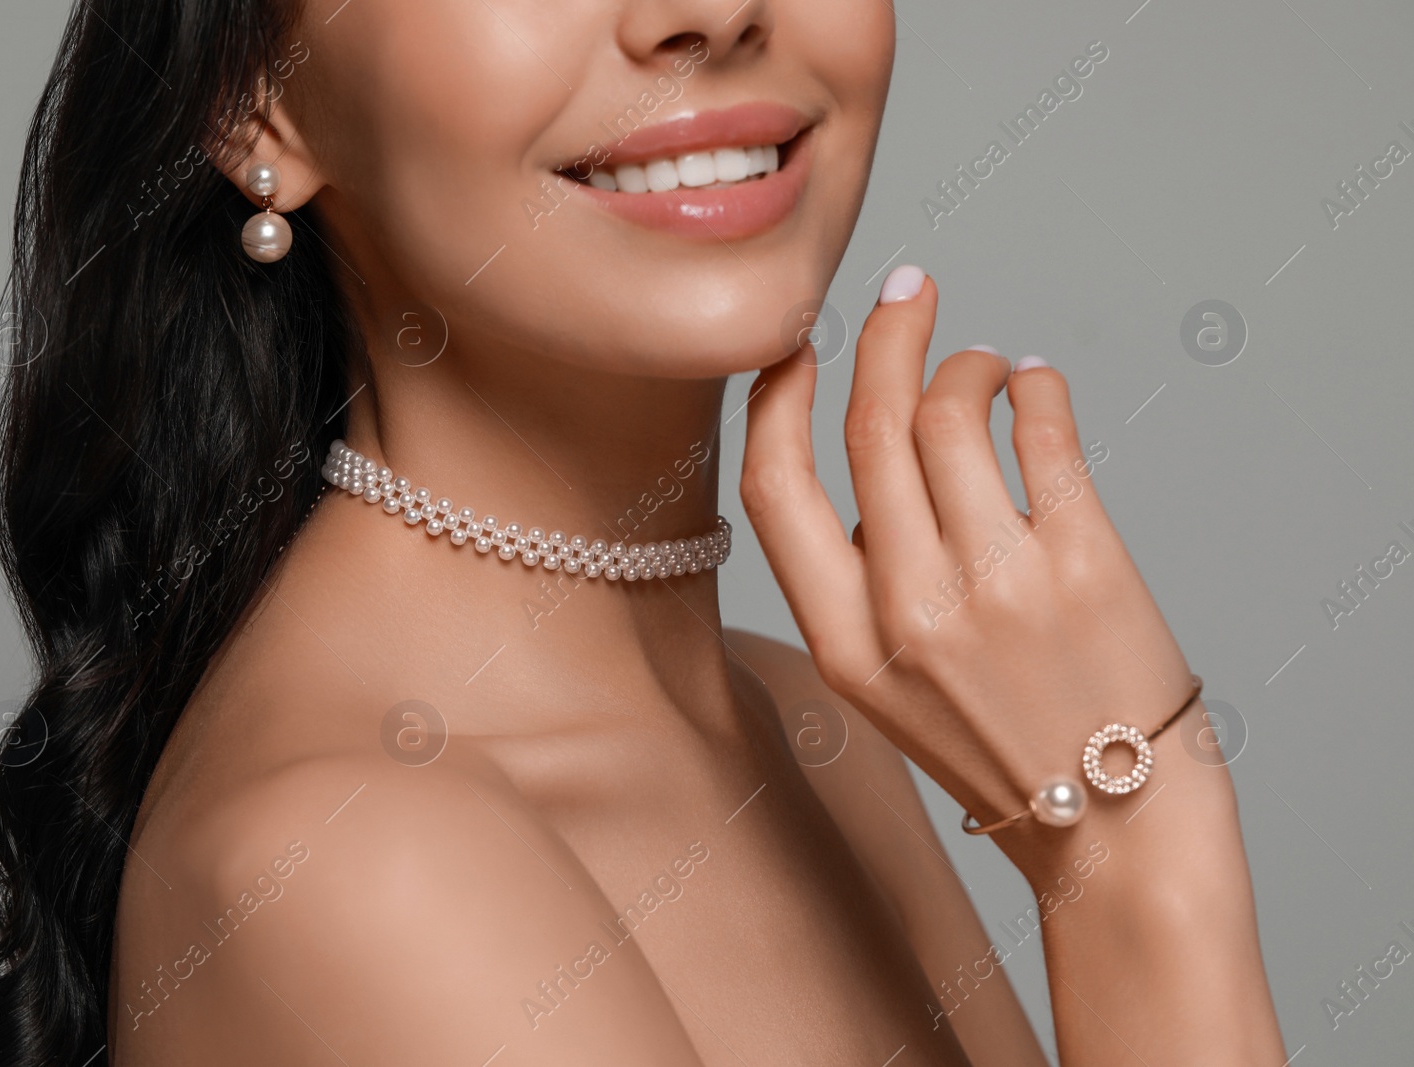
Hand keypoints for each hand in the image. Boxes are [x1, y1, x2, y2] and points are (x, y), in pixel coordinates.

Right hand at [741, 266, 1195, 866]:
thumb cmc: (997, 746)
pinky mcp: (1084, 563)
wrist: (1113, 826)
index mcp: (844, 645)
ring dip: (966, 363)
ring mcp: (999, 585)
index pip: (776, 489)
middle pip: (872, 427)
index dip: (778, 401)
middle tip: (906, 294)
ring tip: (985, 366)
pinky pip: (1044, 431)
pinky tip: (1035, 386)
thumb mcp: (885, 691)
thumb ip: (857, 585)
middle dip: (885, 336)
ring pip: (954, 413)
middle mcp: (911, 610)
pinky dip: (1036, 386)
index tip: (799, 350)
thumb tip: (875, 464)